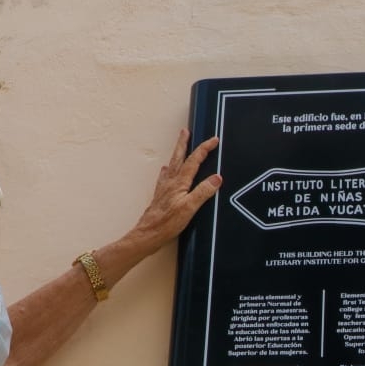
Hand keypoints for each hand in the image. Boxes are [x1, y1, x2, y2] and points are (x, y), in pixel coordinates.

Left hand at [126, 129, 221, 252]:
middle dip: (183, 143)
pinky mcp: (160, 196)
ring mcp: (164, 188)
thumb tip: (216, 178)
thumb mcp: (190, 208)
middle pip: (179, 157)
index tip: (213, 141)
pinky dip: (168, 170)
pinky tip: (166, 170)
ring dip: (177, 153)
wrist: (148, 234)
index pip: (194, 160)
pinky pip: (165, 177)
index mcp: (179, 182)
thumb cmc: (167, 223)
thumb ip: (203, 192)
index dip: (204, 149)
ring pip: (172, 164)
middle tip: (186, 131)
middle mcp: (170, 182)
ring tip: (179, 146)